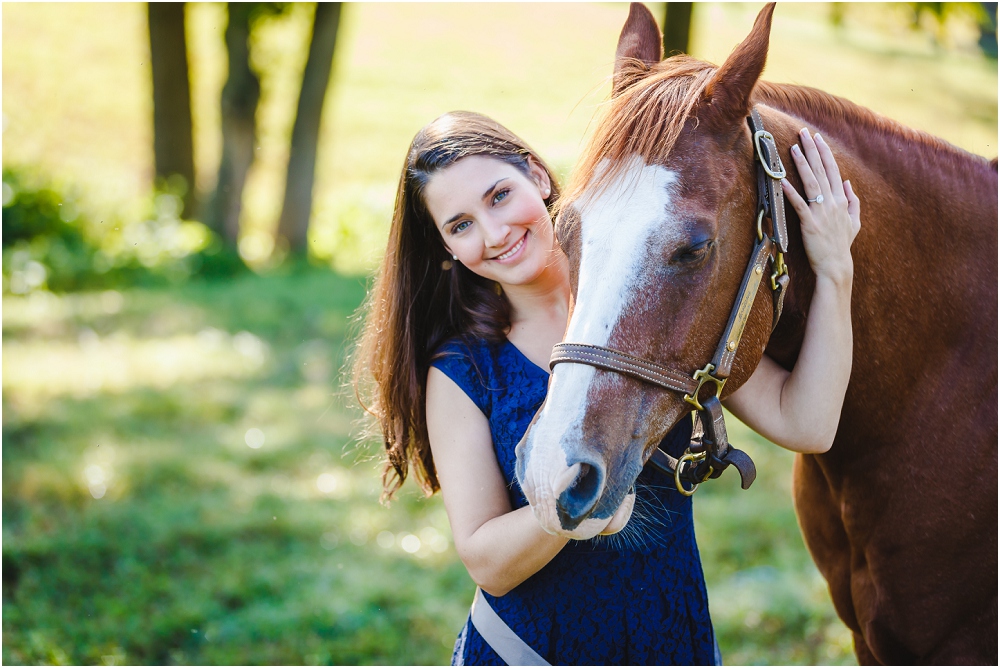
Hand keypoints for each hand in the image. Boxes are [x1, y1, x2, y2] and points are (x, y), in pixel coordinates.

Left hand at [781, 128, 860, 284]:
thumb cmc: (842, 245)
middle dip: (812, 150)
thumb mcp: (854, 222)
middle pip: (822, 170)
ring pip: (811, 182)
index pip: (832, 170)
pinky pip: (799, 204)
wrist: (836, 265)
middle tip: (804, 133)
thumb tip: (848, 183)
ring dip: (802, 164)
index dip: (824, 152)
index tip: (817, 138)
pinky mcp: (809, 223)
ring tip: (793, 148)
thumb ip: (853, 201)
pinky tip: (783, 180)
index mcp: (841, 200)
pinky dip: (791, 192)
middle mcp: (832, 202)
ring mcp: (821, 212)